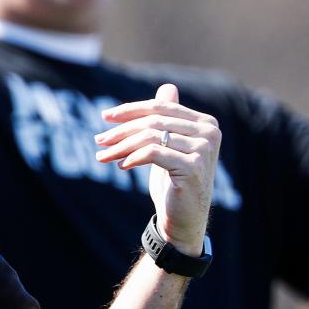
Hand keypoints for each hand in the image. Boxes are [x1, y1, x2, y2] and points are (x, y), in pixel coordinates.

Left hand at [95, 84, 219, 253]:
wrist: (184, 221)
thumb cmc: (174, 183)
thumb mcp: (168, 147)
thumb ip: (168, 119)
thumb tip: (166, 86)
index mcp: (206, 123)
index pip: (161, 108)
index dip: (130, 110)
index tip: (105, 117)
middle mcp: (209, 133)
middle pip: (153, 122)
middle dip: (121, 130)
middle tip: (99, 140)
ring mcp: (203, 149)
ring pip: (150, 137)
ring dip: (122, 146)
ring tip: (103, 156)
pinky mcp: (193, 167)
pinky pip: (153, 153)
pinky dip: (133, 157)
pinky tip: (121, 165)